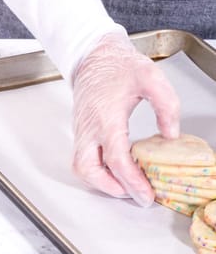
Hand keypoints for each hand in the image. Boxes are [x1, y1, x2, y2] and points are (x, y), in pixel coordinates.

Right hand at [71, 33, 179, 206]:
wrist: (94, 58)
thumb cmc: (119, 67)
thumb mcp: (151, 78)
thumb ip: (166, 106)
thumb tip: (171, 134)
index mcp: (107, 118)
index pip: (116, 159)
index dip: (132, 181)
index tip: (146, 194)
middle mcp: (89, 128)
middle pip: (89, 169)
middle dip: (110, 187)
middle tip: (134, 193)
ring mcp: (82, 132)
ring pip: (81, 168)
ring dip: (100, 182)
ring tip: (125, 184)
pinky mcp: (81, 133)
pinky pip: (83, 159)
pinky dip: (97, 172)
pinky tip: (116, 170)